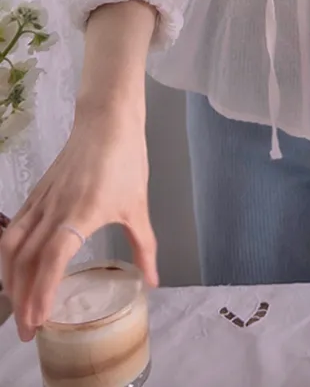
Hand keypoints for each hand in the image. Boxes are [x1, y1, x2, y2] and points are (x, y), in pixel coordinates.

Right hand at [0, 109, 156, 341]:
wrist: (107, 121)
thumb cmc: (125, 160)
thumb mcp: (139, 206)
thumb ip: (144, 246)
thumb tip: (152, 280)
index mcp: (80, 214)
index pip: (52, 260)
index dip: (42, 291)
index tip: (38, 320)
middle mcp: (54, 210)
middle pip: (26, 260)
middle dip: (22, 299)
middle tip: (26, 330)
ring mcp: (42, 200)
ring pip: (13, 245)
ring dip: (10, 279)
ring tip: (17, 305)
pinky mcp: (37, 193)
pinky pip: (14, 228)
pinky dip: (9, 254)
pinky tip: (14, 269)